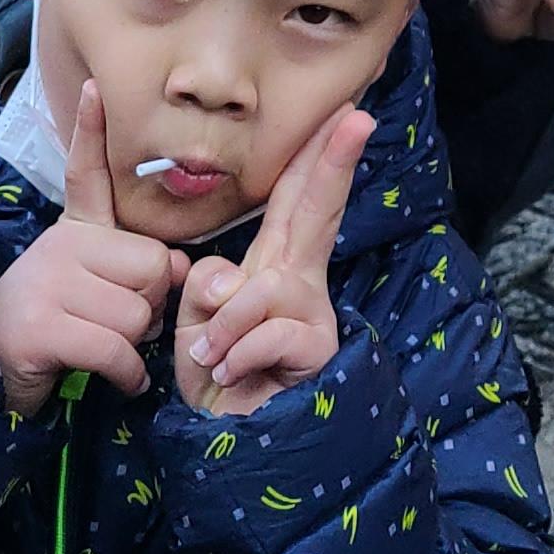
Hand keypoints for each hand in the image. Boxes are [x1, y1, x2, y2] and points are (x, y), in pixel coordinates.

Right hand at [0, 84, 188, 414]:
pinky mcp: (41, 328)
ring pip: (137, 314)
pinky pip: (116, 350)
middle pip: (152, 267)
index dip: (91, 131)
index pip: (87, 174)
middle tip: (115, 323)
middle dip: (151, 307)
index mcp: (74, 231)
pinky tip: (117, 379)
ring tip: (103, 349)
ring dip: (135, 346)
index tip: (94, 87)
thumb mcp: (98, 291)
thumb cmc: (59, 331)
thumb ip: (139, 271)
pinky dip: (126, 375)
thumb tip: (180, 269)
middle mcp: (59, 246)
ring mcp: (47, 284)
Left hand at [175, 105, 374, 419]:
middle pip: (316, 212)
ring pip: (258, 290)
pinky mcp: (316, 347)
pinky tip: (233, 375)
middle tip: (357, 116)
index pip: (290, 201)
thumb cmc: (215, 376)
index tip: (342, 112)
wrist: (229, 441)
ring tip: (215, 360)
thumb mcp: (197, 324)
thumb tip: (230, 281)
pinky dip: (236, 356)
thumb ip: (209, 288)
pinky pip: (263, 333)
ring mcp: (312, 312)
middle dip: (333, 163)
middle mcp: (298, 280)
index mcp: (270, 265)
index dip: (313, 157)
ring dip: (222, 330)